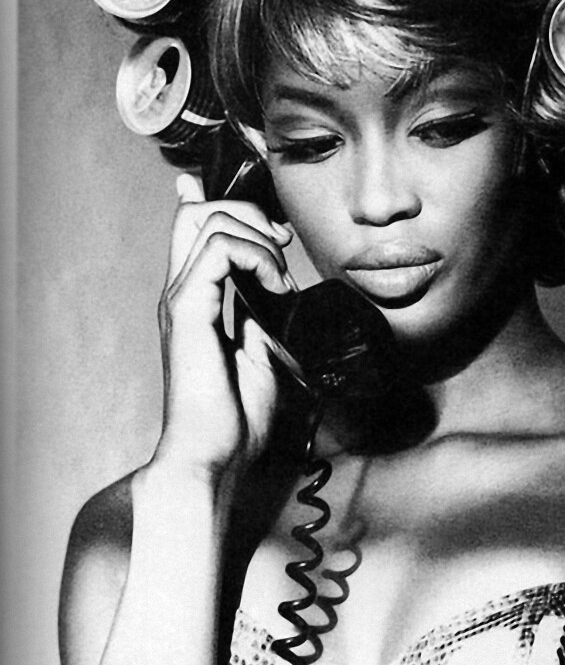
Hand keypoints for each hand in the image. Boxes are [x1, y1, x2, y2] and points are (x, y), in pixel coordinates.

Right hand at [152, 173, 293, 495]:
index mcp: (195, 300)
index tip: (278, 232)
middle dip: (249, 212)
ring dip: (258, 237)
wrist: (215, 455)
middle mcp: (182, 292)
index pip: (195, 229)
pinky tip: (278, 288)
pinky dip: (257, 257)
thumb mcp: (262, 351)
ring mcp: (181, 299)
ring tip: (282, 277)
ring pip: (209, 220)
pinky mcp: (188, 310)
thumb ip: (264, 314)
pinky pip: (218, 249)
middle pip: (198, 212)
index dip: (233, 209)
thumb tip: (281, 286)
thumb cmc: (236, 416)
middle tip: (283, 243)